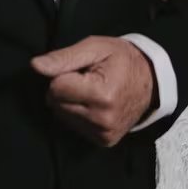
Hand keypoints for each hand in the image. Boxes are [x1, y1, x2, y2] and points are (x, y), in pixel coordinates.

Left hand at [31, 36, 155, 147]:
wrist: (152, 81)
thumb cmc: (122, 59)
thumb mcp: (95, 48)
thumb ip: (64, 58)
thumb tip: (35, 66)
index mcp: (102, 95)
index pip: (56, 87)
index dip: (64, 73)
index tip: (83, 69)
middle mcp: (102, 120)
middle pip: (56, 103)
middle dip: (65, 88)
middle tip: (88, 78)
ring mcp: (104, 133)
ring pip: (61, 116)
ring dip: (70, 102)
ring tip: (91, 90)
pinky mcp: (103, 141)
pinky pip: (73, 126)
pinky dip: (78, 114)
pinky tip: (94, 104)